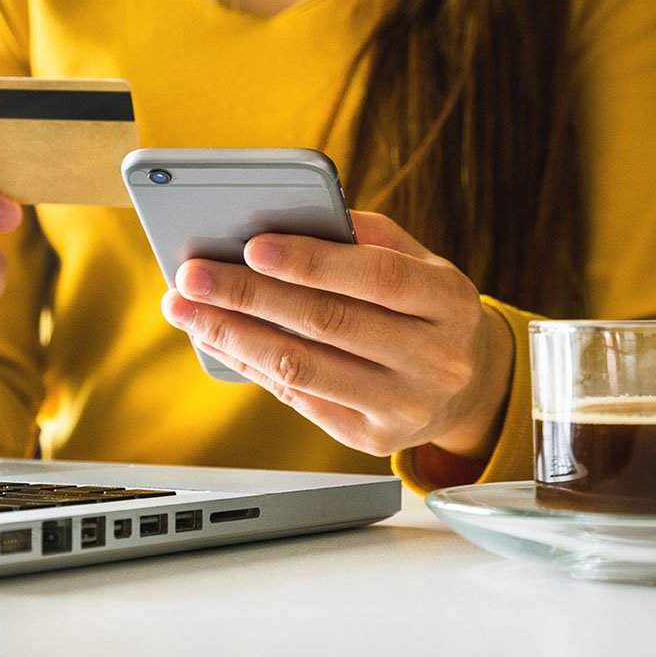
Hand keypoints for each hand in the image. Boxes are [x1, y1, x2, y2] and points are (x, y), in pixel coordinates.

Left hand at [160, 212, 513, 459]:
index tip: (252, 245)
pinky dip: (248, 364)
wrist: (470, 386)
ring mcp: (403, 405)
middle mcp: (435, 359)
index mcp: (450, 302)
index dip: (313, 261)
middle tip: (192, 275)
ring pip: (301, 367)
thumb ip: (360, 236)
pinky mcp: (371, 437)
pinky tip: (216, 339)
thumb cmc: (425, 306)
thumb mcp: (417, 262)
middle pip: (327, 323)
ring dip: (232, 335)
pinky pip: (296, 398)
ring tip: (186, 309)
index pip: (378, 277)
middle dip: (248, 295)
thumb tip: (279, 218)